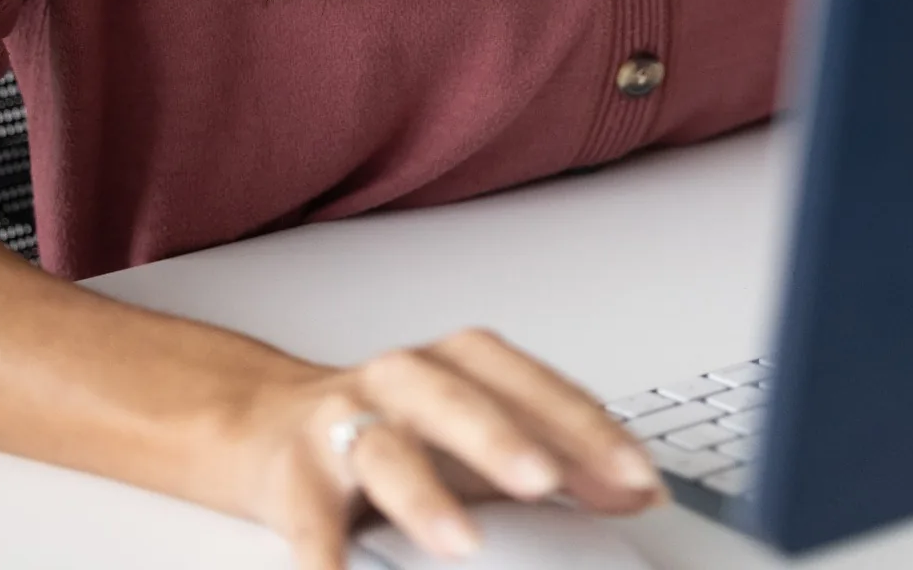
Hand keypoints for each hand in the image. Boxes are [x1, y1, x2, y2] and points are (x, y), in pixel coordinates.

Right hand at [235, 326, 666, 566]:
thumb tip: (641, 492)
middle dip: (503, 439)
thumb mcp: (480, 438)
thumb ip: (560, 459)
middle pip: (457, 399)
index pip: (529, 383)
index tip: (634, 472)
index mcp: (459, 362)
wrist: (271, 424)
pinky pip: (311, 521)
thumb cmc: (396, 429)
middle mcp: (403, 378)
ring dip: (426, 496)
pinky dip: (325, 558)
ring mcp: (344, 420)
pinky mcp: (293, 475)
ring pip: (385, 450)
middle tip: (547, 480)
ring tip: (461, 542)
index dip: (584, 426)